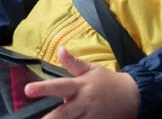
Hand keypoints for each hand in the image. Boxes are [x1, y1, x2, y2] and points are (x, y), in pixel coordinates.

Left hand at [24, 47, 138, 118]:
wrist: (133, 97)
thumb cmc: (108, 82)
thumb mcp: (91, 69)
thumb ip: (73, 63)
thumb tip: (60, 49)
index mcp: (81, 86)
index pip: (59, 86)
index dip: (43, 88)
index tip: (28, 89)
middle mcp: (84, 103)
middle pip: (64, 113)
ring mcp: (91, 117)